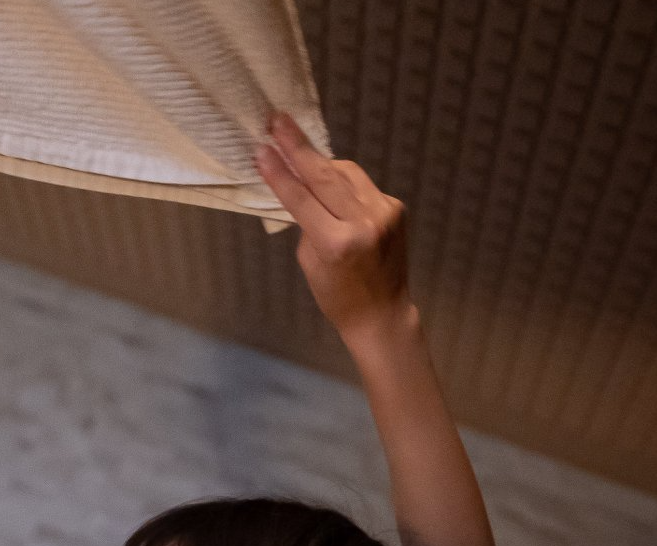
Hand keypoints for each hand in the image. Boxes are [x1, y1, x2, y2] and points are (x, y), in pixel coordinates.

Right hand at [256, 113, 416, 344]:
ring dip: (319, 160)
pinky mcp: (395, 207)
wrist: (382, 312)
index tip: (261, 150)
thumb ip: (307, 222)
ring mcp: (384, 212)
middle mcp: (364, 223)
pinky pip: (360, 184)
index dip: (279, 173)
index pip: (300, 199)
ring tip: (295, 144)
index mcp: (336, 243)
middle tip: (277, 121)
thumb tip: (303, 189)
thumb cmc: (337, 296)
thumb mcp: (311, 261)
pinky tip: (326, 177)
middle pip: (324, 175)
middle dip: (298, 147)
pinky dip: (341, 179)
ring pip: (345, 173)